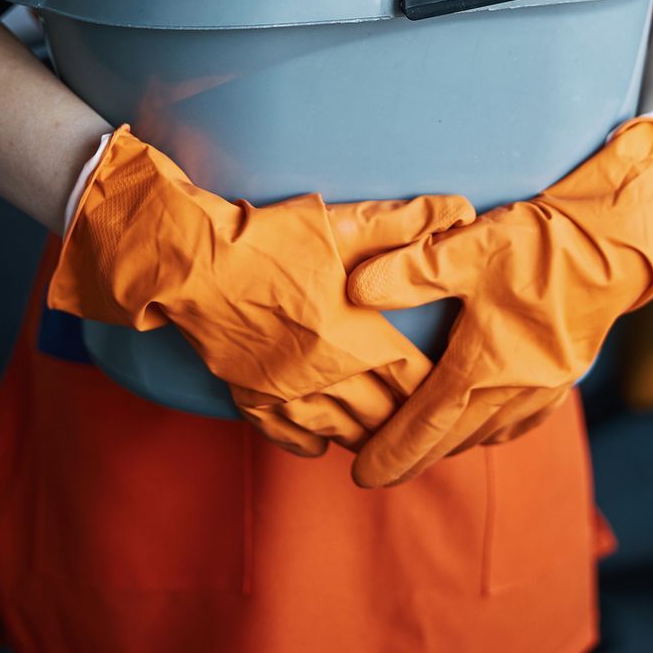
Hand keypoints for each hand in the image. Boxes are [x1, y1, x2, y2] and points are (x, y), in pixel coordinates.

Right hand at [47, 128, 473, 452]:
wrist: (191, 265)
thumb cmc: (269, 242)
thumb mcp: (340, 227)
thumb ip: (403, 224)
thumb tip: (461, 210)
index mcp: (357, 338)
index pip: (416, 380)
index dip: (438, 386)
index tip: (454, 387)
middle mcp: (327, 377)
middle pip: (384, 417)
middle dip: (408, 421)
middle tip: (429, 424)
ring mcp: (287, 394)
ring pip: (342, 434)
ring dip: (368, 437)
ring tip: (387, 438)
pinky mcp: (251, 398)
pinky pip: (290, 438)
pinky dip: (313, 443)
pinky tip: (325, 441)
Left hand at [345, 117, 652, 486]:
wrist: (619, 244)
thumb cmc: (545, 244)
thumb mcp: (472, 246)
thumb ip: (413, 270)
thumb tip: (357, 288)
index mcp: (486, 364)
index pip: (427, 423)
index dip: (392, 452)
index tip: (362, 477)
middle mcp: (515, 388)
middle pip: (453, 439)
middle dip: (414, 459)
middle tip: (379, 474)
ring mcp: (544, 388)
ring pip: (487, 434)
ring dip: (452, 445)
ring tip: (422, 448)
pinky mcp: (564, 377)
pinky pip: (520, 421)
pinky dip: (492, 431)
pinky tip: (482, 425)